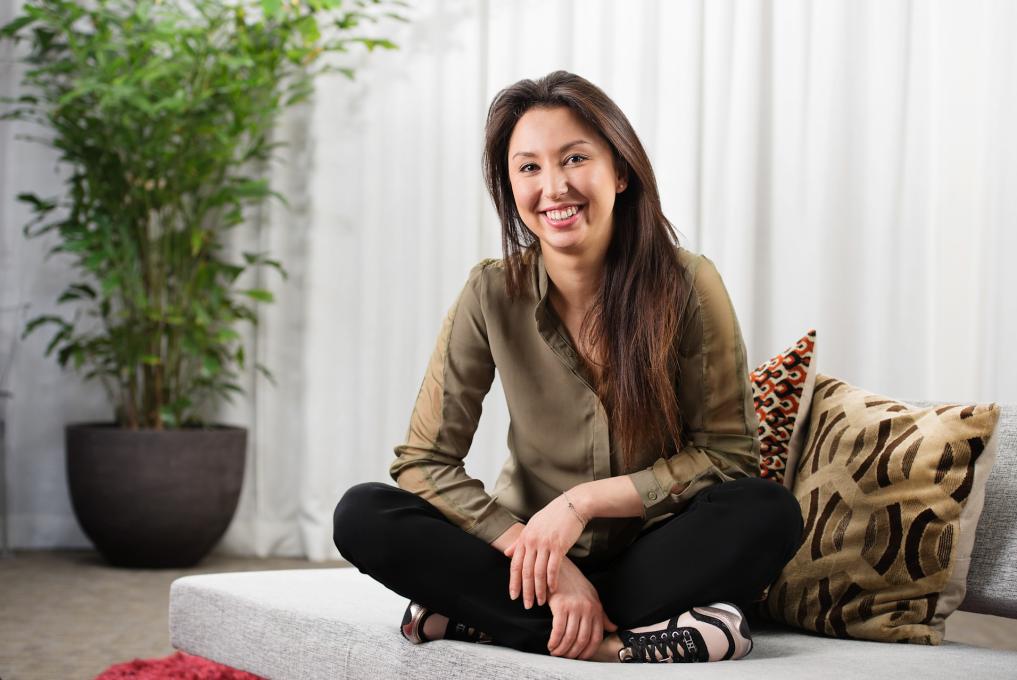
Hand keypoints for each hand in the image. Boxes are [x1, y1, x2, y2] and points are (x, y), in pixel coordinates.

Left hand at [504, 493, 584, 607]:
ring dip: (539, 590)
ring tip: (541, 601)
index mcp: (524, 538)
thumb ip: (519, 541)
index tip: (514, 596)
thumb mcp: (532, 526)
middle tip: (527, 604)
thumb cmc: (552, 516)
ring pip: (538, 572)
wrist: (572, 505)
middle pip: (525, 572)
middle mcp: (532, 541)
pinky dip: (552, 581)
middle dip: (526, 591)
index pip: (515, 565)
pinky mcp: (558, 546)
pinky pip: (553, 568)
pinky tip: (553, 590)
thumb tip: (507, 553)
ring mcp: (545, 544)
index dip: (514, 582)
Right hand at [545, 557, 617, 659]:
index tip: (580, 658)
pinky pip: (558, 630)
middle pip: (582, 640)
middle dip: (573, 653)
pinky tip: (550, 644)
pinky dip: (554, 641)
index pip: (596, 637)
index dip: (588, 652)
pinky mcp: (561, 605)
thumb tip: (613, 628)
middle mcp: (587, 609)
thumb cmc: (574, 582)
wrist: (558, 567)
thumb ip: (602, 614)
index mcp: (596, 608)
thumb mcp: (591, 596)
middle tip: (565, 658)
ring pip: (570, 637)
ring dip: (562, 649)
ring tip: (556, 652)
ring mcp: (575, 607)